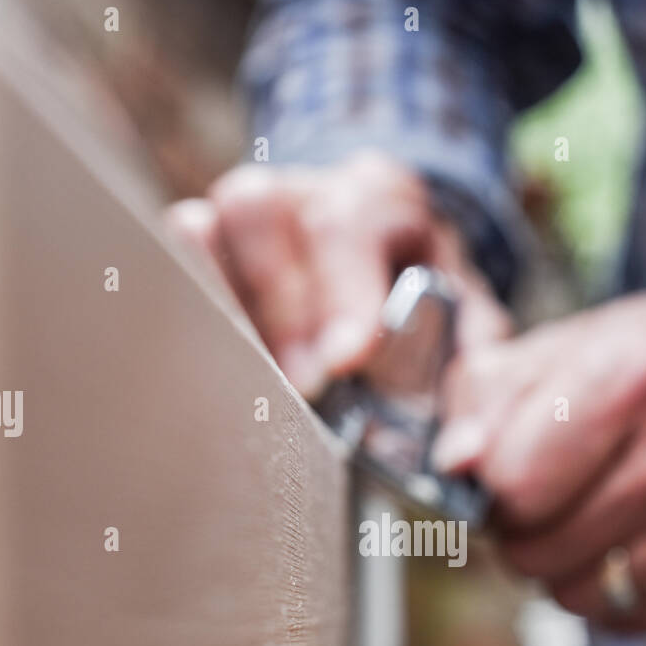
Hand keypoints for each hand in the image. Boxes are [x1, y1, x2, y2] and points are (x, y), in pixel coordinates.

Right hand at [165, 151, 510, 397]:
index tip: (344, 364)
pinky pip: (172, 258)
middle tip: (303, 389)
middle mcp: (301, 188)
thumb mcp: (467, 325)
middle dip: (279, 311)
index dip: (341, 293)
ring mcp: (240, 212)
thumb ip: (472, 382)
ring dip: (224, 309)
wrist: (385, 258)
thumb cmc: (425, 302)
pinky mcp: (200, 241)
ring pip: (200, 226)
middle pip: (260, 214)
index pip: (346, 223)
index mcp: (378, 196)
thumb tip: (459, 458)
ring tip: (254, 382)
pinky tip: (216, 367)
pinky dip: (189, 309)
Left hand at [433, 259, 645, 631]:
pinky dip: (614, 594)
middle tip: (544, 502)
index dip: (492, 490)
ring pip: (580, 598)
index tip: (507, 475)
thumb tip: (453, 466)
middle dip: (521, 535)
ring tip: (589, 519)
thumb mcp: (567, 342)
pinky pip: (631, 620)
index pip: (513, 485)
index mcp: (637, 372)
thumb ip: (488, 397)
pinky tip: (631, 542)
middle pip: (539, 552)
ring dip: (565, 569)